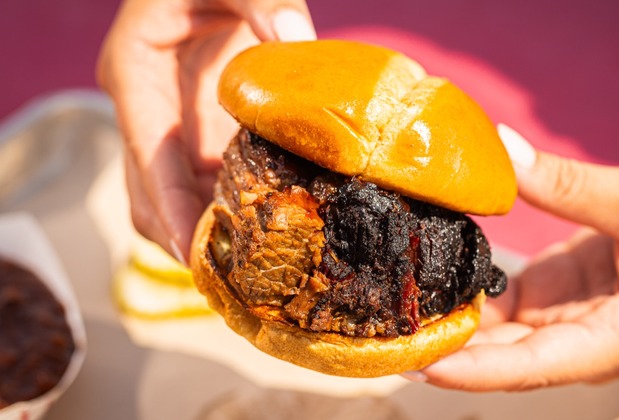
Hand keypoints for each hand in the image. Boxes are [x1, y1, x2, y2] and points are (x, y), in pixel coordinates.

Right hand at [97, 0, 314, 262]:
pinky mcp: (199, 129)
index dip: (170, 208)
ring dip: (207, 230)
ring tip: (256, 266)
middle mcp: (146, 108)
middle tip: (236, 278)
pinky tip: (269, 226)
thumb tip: (295, 40)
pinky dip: (229, 208)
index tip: (195, 253)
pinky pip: (206, 182)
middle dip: (185, 235)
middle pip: (151, 193)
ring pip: (176, 197)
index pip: (148, 156)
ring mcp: (172, 123)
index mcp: (136, 73)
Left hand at [416, 120, 618, 390]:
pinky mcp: (572, 285)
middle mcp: (593, 335)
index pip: (534, 366)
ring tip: (403, 304)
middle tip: (391, 333)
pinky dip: (480, 287)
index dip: (475, 370)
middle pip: (511, 355)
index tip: (421, 364)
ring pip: (507, 330)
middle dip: (454, 348)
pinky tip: (442, 272)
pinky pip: (515, 297)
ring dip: (460, 319)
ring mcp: (580, 312)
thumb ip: (568, 185)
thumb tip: (503, 155)